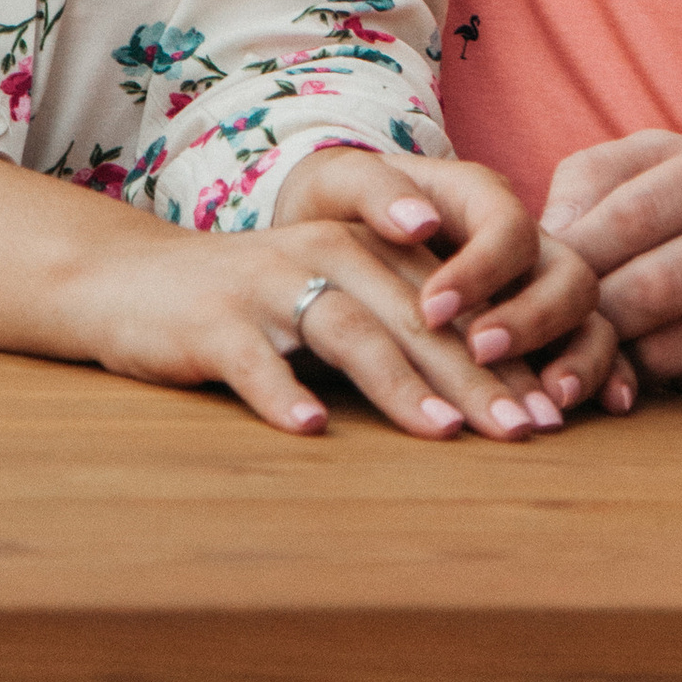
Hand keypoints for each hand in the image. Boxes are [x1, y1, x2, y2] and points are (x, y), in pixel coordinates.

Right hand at [71, 200, 610, 442]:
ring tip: (442, 433)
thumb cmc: (248, 309)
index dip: (503, 360)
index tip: (552, 416)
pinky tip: (311, 430)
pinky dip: (283, 393)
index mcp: (362, 248)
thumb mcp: (327, 305)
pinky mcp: (213, 320)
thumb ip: (395, 331)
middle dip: (475, 377)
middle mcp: (324, 255)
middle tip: (524, 431)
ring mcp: (266, 285)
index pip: (450, 308)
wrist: (129, 284)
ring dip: (399, 384)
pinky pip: (254, 359)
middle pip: (414, 318)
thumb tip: (488, 404)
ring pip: (348, 331)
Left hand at [276, 146, 629, 415]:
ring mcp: (537, 285)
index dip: (481, 268)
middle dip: (534, 318)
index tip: (430, 310)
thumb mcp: (336, 183)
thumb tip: (418, 224)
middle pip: (566, 271)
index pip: (506, 225)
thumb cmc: (335, 206)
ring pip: (591, 314)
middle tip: (481, 354)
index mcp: (477, 195)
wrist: (331, 230)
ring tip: (549, 404)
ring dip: (580, 356)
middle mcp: (521, 239)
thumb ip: (372, 188)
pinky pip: (594, 347)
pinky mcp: (545, 330)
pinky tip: (611, 405)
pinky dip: (607, 374)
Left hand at [542, 129, 681, 396]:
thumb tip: (544, 235)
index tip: (517, 277)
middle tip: (527, 331)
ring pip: (669, 348)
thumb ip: (604, 176)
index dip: (565, 254)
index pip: (628, 215)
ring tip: (580, 348)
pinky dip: (660, 380)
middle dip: (580, 316)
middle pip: (647, 289)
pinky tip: (642, 369)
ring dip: (613, 355)